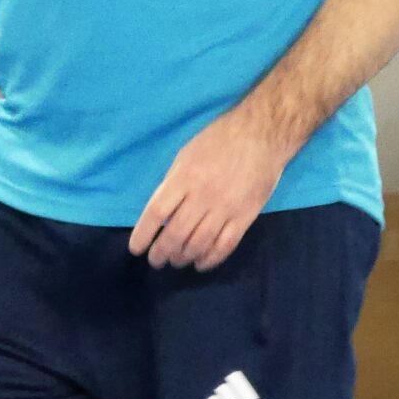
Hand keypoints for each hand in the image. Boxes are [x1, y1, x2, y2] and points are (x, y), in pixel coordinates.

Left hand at [130, 109, 288, 271]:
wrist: (262, 134)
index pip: (156, 213)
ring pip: (199, 244)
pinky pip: (225, 246)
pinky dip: (210, 260)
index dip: (143, 234)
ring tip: (176, 261)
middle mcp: (203, 196)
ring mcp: (226, 208)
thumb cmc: (220, 139)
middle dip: (161, 253)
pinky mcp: (245, 217)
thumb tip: (161, 212)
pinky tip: (200, 263)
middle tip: (155, 261)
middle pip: (176, 234)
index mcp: (184, 177)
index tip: (136, 248)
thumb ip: (173, 183)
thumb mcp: (187, 154)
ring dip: (183, 258)